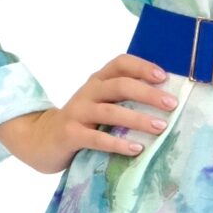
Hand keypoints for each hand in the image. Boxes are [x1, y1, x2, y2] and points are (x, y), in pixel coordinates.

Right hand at [0, 53, 177, 174]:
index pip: (120, 63)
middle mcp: (88, 92)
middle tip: (171, 105)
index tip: (165, 77)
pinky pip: (97, 138)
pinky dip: (118, 143)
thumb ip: (122, 99)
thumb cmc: (81, 122)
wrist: (41, 139)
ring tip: (160, 127)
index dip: (143, 67)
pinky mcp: (70, 134)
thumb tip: (164, 101)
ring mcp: (77, 112)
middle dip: (148, 93)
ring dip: (138, 118)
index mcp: (97, 81)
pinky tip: (136, 149)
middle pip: (120, 85)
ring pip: (111, 111)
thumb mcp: (99, 104)